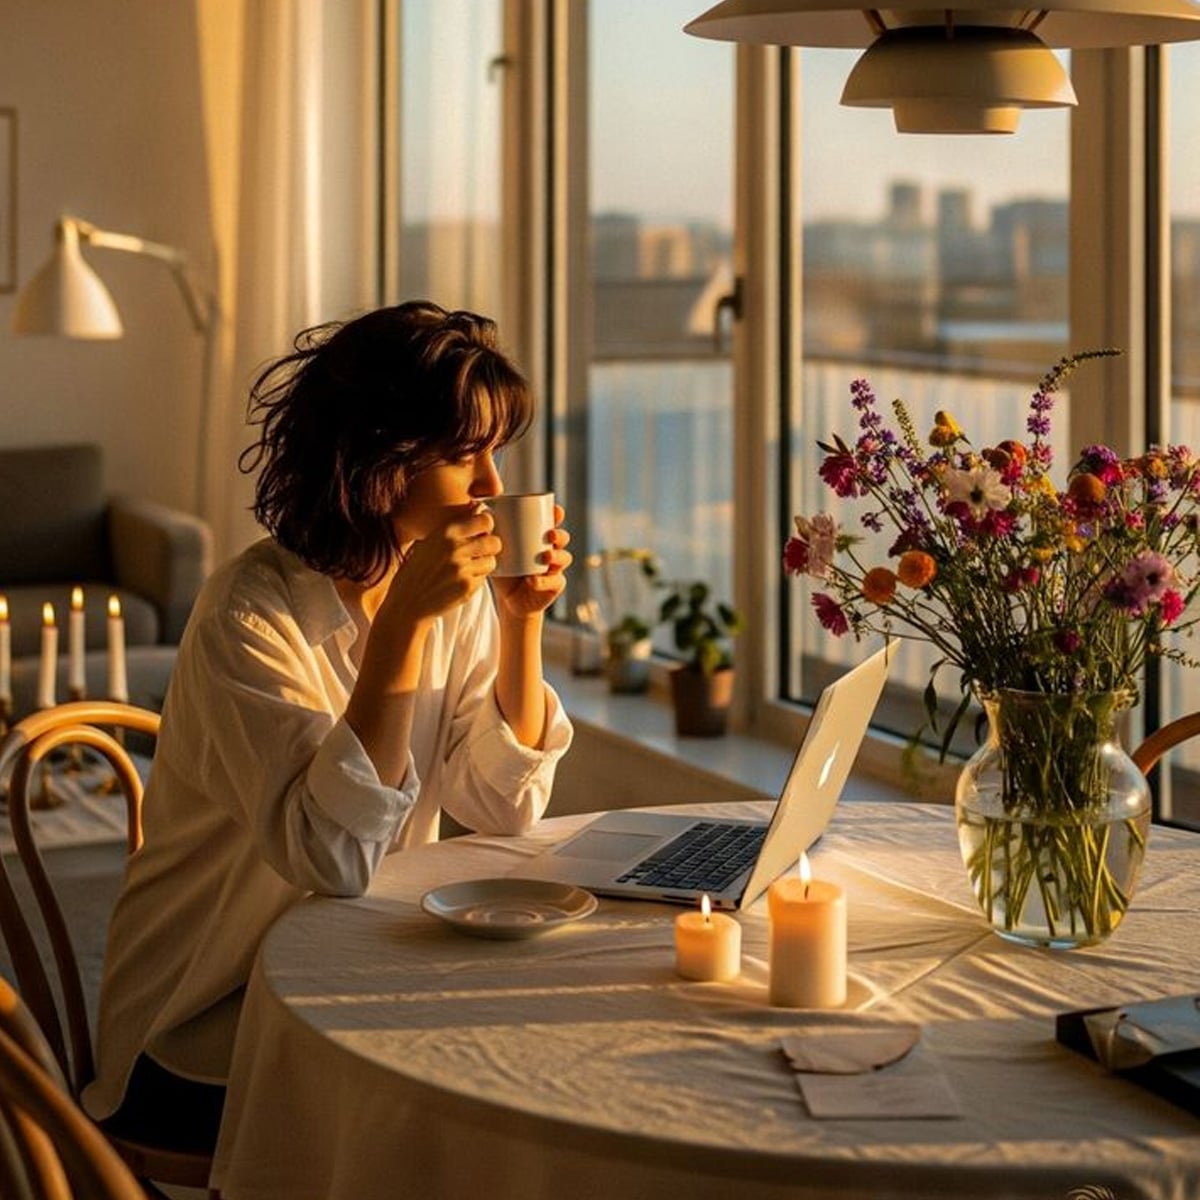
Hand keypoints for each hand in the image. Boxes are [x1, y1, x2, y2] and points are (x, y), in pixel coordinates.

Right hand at [380, 504, 499, 629]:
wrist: (407, 604)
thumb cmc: (416, 572)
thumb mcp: (428, 543)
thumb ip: (452, 528)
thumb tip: (478, 508)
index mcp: (444, 532)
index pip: (484, 520)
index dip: (486, 526)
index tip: (481, 532)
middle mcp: (454, 547)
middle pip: (494, 541)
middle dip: (490, 547)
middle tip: (480, 553)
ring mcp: (462, 568)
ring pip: (491, 561)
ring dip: (484, 565)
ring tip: (468, 569)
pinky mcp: (467, 587)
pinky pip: (484, 579)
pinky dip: (476, 581)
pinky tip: (459, 583)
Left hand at [492, 504, 571, 618]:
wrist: (510, 601)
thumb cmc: (504, 572)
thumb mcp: (497, 553)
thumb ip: (491, 537)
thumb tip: (478, 515)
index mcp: (539, 540)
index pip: (552, 523)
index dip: (556, 515)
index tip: (555, 511)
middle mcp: (551, 551)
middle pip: (562, 538)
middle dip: (559, 534)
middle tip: (550, 534)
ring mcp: (555, 569)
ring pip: (564, 558)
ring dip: (557, 555)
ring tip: (546, 556)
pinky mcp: (554, 586)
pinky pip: (555, 581)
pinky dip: (543, 581)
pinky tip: (533, 580)